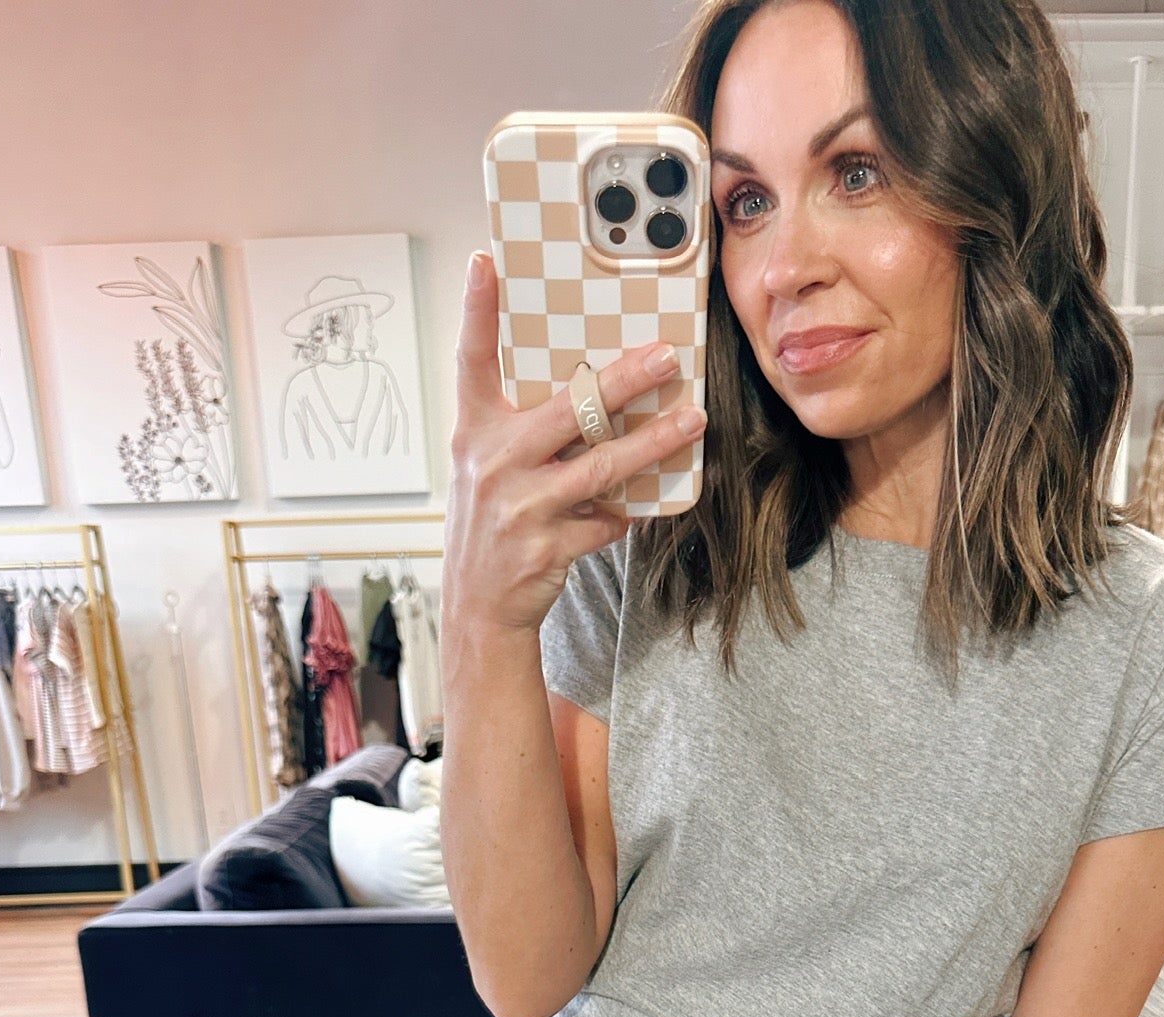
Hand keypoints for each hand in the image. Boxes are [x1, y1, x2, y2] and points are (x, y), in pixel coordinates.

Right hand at [441, 249, 705, 640]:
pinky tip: (645, 503)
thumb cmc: (492, 527)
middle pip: (568, 409)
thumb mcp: (489, 470)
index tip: (486, 262)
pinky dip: (627, 512)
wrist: (479, 608)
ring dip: (653, 442)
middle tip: (665, 357)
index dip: (477, 310)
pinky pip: (605, 520)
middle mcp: (493, 463)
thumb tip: (591, 393)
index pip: (471, 360)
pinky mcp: (546, 545)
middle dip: (623, 381)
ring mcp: (520, 506)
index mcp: (474, 434)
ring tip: (692, 421)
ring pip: (601, 465)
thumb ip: (525, 431)